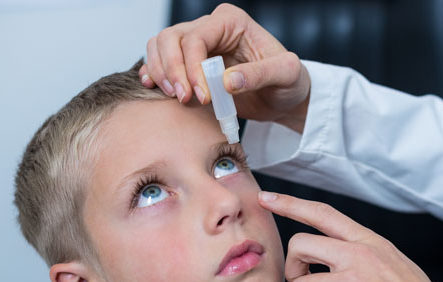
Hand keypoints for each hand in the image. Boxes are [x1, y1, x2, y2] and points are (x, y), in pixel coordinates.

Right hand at [139, 3, 309, 132]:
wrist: (284, 98)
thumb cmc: (288, 82)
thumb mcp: (286, 76)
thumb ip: (259, 75)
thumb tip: (227, 81)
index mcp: (231, 22)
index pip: (197, 37)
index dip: (192, 67)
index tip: (203, 97)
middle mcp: (211, 28)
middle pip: (171, 38)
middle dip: (173, 70)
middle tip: (184, 99)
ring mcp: (198, 46)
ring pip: (161, 46)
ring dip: (160, 72)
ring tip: (176, 97)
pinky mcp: (190, 65)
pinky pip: (161, 61)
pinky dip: (154, 73)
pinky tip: (156, 89)